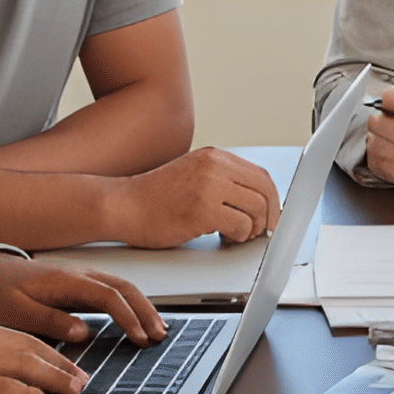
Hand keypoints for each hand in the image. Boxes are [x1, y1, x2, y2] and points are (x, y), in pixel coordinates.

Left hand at [0, 251, 165, 345]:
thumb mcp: (16, 313)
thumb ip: (49, 321)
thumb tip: (82, 332)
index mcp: (66, 281)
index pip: (108, 296)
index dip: (127, 317)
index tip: (139, 337)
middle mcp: (80, 275)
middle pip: (124, 288)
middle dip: (145, 311)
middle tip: (160, 335)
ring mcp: (83, 278)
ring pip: (123, 287)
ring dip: (143, 307)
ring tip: (158, 329)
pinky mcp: (81, 285)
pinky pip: (114, 291)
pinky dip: (132, 304)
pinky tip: (138, 319)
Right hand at [0, 313, 89, 393]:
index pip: (15, 334)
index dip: (45, 348)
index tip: (64, 360)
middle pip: (26, 345)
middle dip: (58, 362)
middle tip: (80, 375)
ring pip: (21, 363)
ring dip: (53, 377)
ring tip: (73, 388)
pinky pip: (3, 387)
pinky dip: (28, 393)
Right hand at [103, 148, 281, 246]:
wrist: (122, 205)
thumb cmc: (153, 197)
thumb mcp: (192, 175)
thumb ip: (221, 181)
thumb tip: (255, 201)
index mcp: (214, 156)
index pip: (260, 175)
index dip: (272, 199)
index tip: (271, 215)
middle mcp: (215, 166)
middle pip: (264, 191)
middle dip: (268, 216)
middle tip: (261, 231)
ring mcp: (209, 187)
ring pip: (256, 210)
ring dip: (252, 228)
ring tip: (237, 235)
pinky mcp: (203, 210)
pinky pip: (240, 226)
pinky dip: (238, 236)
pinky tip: (224, 237)